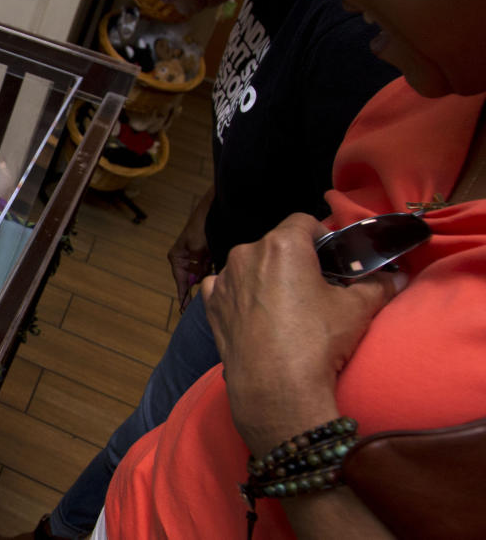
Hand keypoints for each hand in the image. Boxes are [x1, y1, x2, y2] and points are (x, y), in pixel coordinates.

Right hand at [168, 189, 213, 307]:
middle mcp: (185, 259)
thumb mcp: (198, 247)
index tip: (184, 310)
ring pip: (201, 276)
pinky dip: (212, 273)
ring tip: (212, 291)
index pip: (181, 282)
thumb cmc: (200, 227)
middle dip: (198, 290)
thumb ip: (198, 266)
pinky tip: (218, 277)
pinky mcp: (206, 255)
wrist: (211, 211)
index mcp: (177, 258)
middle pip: (191, 281)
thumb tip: (199, 281)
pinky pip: (209, 269)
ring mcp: (196, 258)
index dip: (184, 297)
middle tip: (199, 306)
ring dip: (207, 281)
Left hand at [200, 213, 405, 452]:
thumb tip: (398, 277)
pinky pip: (226, 288)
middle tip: (314, 285)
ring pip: (250, 265)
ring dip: (266, 276)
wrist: (277, 389)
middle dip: (294, 259)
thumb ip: (378, 285)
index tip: (331, 256)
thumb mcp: (357, 310)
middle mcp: (247, 253)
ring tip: (286, 305)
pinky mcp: (211, 304)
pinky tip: (256, 314)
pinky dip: (240, 295)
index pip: (304, 222)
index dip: (320, 236)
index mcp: (282, 245)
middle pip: (276, 244)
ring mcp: (225, 279)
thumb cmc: (316, 343)